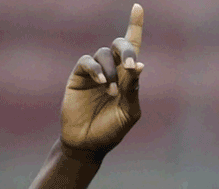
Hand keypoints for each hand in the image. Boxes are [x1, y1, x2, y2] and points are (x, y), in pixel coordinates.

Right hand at [60, 4, 144, 155]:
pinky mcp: (78, 76)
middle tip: (131, 66)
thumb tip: (139, 67)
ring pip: (104, 54)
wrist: (88, 144)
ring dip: (111, 71)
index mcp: (128, 77)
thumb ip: (133, 91)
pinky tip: (101, 82)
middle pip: (120, 44)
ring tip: (111, 92)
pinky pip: (87, 61)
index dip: (135, 26)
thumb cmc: (111, 130)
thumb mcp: (129, 113)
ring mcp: (95, 72)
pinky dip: (96, 69)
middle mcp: (112, 69)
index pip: (133, 47)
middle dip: (126, 50)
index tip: (138, 7)